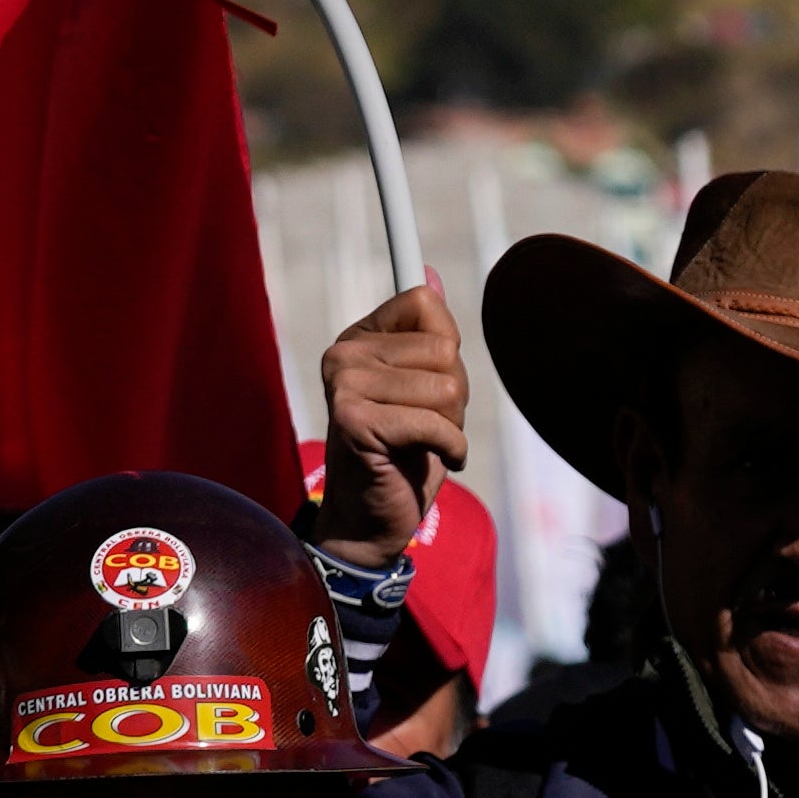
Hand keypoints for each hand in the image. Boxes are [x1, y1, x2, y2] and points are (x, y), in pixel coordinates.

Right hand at [306, 282, 466, 555]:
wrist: (370, 523)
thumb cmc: (403, 455)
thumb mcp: (426, 389)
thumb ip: (429, 337)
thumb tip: (429, 274)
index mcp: (360, 339)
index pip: (424, 303)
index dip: (447, 349)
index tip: (429, 385)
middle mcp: (344, 354)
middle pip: (445, 349)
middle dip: (454, 397)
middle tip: (427, 427)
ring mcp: (344, 384)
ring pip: (447, 386)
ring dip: (452, 425)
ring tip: (424, 444)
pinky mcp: (354, 420)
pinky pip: (435, 423)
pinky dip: (451, 449)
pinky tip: (434, 462)